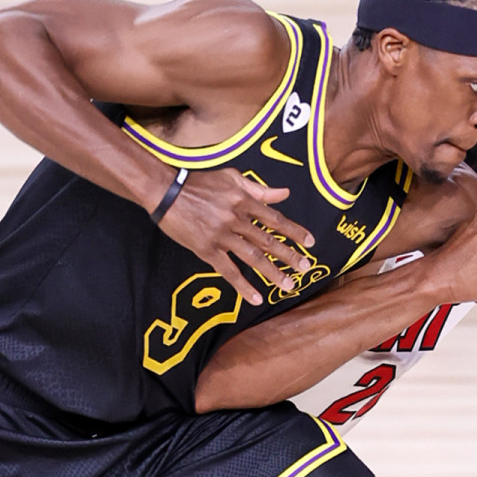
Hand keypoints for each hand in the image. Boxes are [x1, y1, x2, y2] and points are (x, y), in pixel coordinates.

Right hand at [154, 168, 315, 304]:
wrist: (165, 191)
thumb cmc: (199, 183)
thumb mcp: (231, 178)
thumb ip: (259, 189)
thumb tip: (285, 193)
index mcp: (244, 201)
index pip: (276, 219)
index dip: (294, 232)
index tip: (310, 243)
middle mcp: (236, 219)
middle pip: (268, 241)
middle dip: (289, 256)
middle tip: (305, 268)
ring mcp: (222, 236)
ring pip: (253, 258)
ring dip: (273, 273)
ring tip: (288, 285)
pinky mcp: (207, 250)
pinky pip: (229, 271)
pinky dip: (243, 286)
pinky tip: (256, 298)